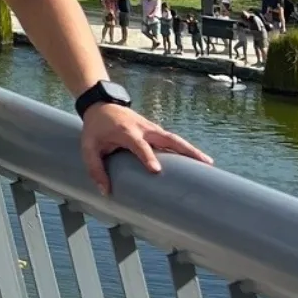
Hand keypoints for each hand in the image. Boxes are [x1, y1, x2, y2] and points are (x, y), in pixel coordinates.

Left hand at [79, 104, 211, 194]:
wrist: (101, 106)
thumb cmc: (95, 129)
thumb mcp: (88, 147)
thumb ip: (95, 169)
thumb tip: (106, 191)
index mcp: (126, 132)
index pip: (139, 146)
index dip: (147, 157)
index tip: (156, 170)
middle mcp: (143, 129)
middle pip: (168, 138)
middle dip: (186, 150)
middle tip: (204, 163)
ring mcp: (152, 128)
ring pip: (174, 138)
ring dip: (191, 149)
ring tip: (208, 163)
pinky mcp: (155, 130)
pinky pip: (171, 139)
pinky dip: (184, 148)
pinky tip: (196, 160)